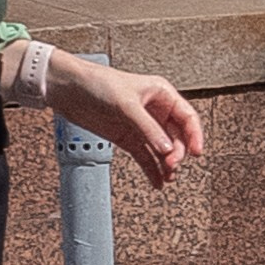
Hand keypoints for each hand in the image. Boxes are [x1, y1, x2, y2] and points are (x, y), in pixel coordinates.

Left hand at [45, 56, 205, 188]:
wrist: (68, 89)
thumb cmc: (97, 82)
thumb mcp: (126, 104)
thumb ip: (148, 128)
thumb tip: (166, 148)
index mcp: (161, 94)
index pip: (187, 117)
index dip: (195, 136)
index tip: (196, 153)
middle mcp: (154, 110)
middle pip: (176, 137)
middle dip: (176, 153)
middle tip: (171, 164)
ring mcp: (141, 126)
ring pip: (162, 150)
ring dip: (166, 164)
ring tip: (167, 176)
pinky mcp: (127, 138)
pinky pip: (145, 157)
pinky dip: (152, 170)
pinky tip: (157, 182)